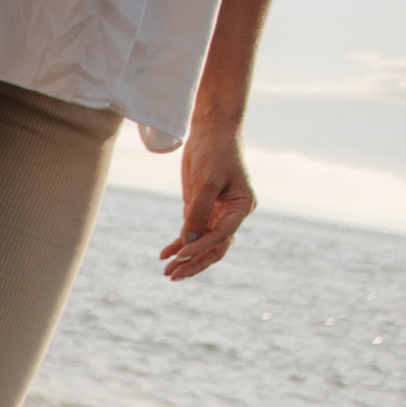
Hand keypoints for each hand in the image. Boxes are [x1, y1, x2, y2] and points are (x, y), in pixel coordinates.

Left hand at [160, 130, 254, 280]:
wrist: (211, 131)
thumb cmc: (215, 152)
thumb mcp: (207, 181)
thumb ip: (199, 212)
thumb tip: (189, 241)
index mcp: (241, 207)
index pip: (222, 236)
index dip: (201, 247)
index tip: (181, 255)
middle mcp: (231, 214)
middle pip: (215, 247)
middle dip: (194, 262)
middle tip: (173, 275)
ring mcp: (216, 213)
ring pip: (203, 244)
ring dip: (186, 258)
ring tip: (167, 272)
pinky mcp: (201, 210)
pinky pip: (192, 233)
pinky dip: (178, 244)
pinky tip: (164, 255)